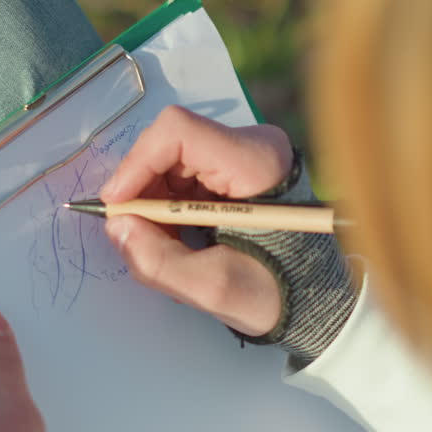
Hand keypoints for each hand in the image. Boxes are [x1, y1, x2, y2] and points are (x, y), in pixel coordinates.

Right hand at [99, 105, 291, 335]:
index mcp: (257, 164)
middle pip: (171, 143)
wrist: (314, 299)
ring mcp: (245, 153)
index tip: (118, 206)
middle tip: (134, 232)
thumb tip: (117, 227)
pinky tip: (175, 234)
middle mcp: (253, 145)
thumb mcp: (215, 288)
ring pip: (172, 158)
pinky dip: (167, 202)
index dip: (137, 163)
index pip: (179, 132)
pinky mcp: (236, 167)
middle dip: (142, 187)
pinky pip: (183, 171)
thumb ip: (159, 261)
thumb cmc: (275, 294)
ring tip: (162, 240)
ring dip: (152, 198)